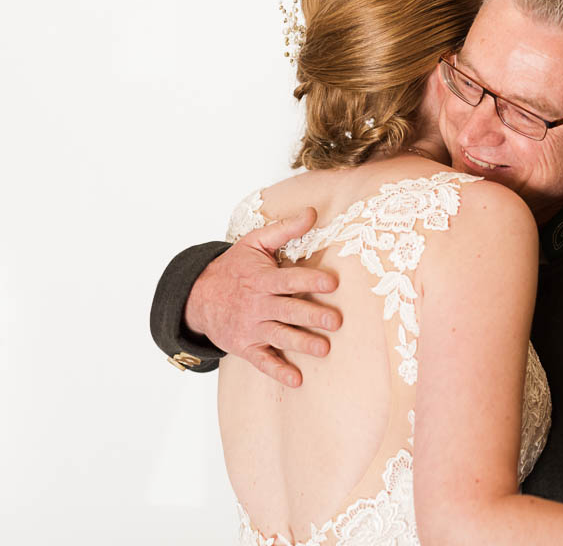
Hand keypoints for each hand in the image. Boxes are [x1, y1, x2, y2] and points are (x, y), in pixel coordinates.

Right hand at [185, 208, 340, 386]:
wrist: (197, 297)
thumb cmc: (234, 268)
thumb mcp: (254, 243)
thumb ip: (285, 230)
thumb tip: (313, 212)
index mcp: (263, 279)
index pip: (289, 280)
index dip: (310, 281)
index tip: (332, 284)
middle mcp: (258, 305)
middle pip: (288, 310)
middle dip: (312, 316)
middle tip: (335, 321)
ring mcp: (252, 328)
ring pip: (279, 336)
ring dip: (301, 343)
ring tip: (324, 349)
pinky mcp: (246, 346)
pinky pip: (262, 361)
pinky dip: (278, 371)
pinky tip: (296, 379)